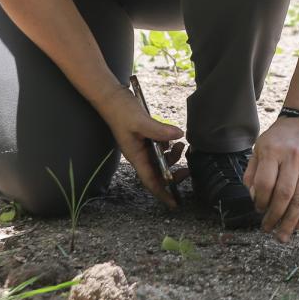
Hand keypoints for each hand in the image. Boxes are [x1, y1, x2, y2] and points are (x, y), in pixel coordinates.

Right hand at [95, 84, 186, 208]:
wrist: (111, 96)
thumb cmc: (120, 110)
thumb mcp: (139, 121)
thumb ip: (158, 130)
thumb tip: (179, 136)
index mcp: (136, 156)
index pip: (150, 181)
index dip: (162, 194)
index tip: (174, 204)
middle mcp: (140, 154)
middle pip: (158, 173)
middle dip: (173, 174)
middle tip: (187, 170)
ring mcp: (143, 145)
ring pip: (161, 159)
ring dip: (173, 157)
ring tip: (183, 146)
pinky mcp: (146, 136)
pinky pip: (161, 147)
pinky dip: (170, 146)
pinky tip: (175, 138)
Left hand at [243, 117, 298, 242]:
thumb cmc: (277, 140)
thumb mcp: (258, 148)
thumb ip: (252, 173)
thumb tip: (254, 198)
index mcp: (273, 151)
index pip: (265, 183)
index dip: (260, 201)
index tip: (258, 209)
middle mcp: (293, 158)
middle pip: (284, 194)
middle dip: (275, 216)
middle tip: (267, 229)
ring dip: (291, 222)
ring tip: (282, 236)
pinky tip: (298, 226)